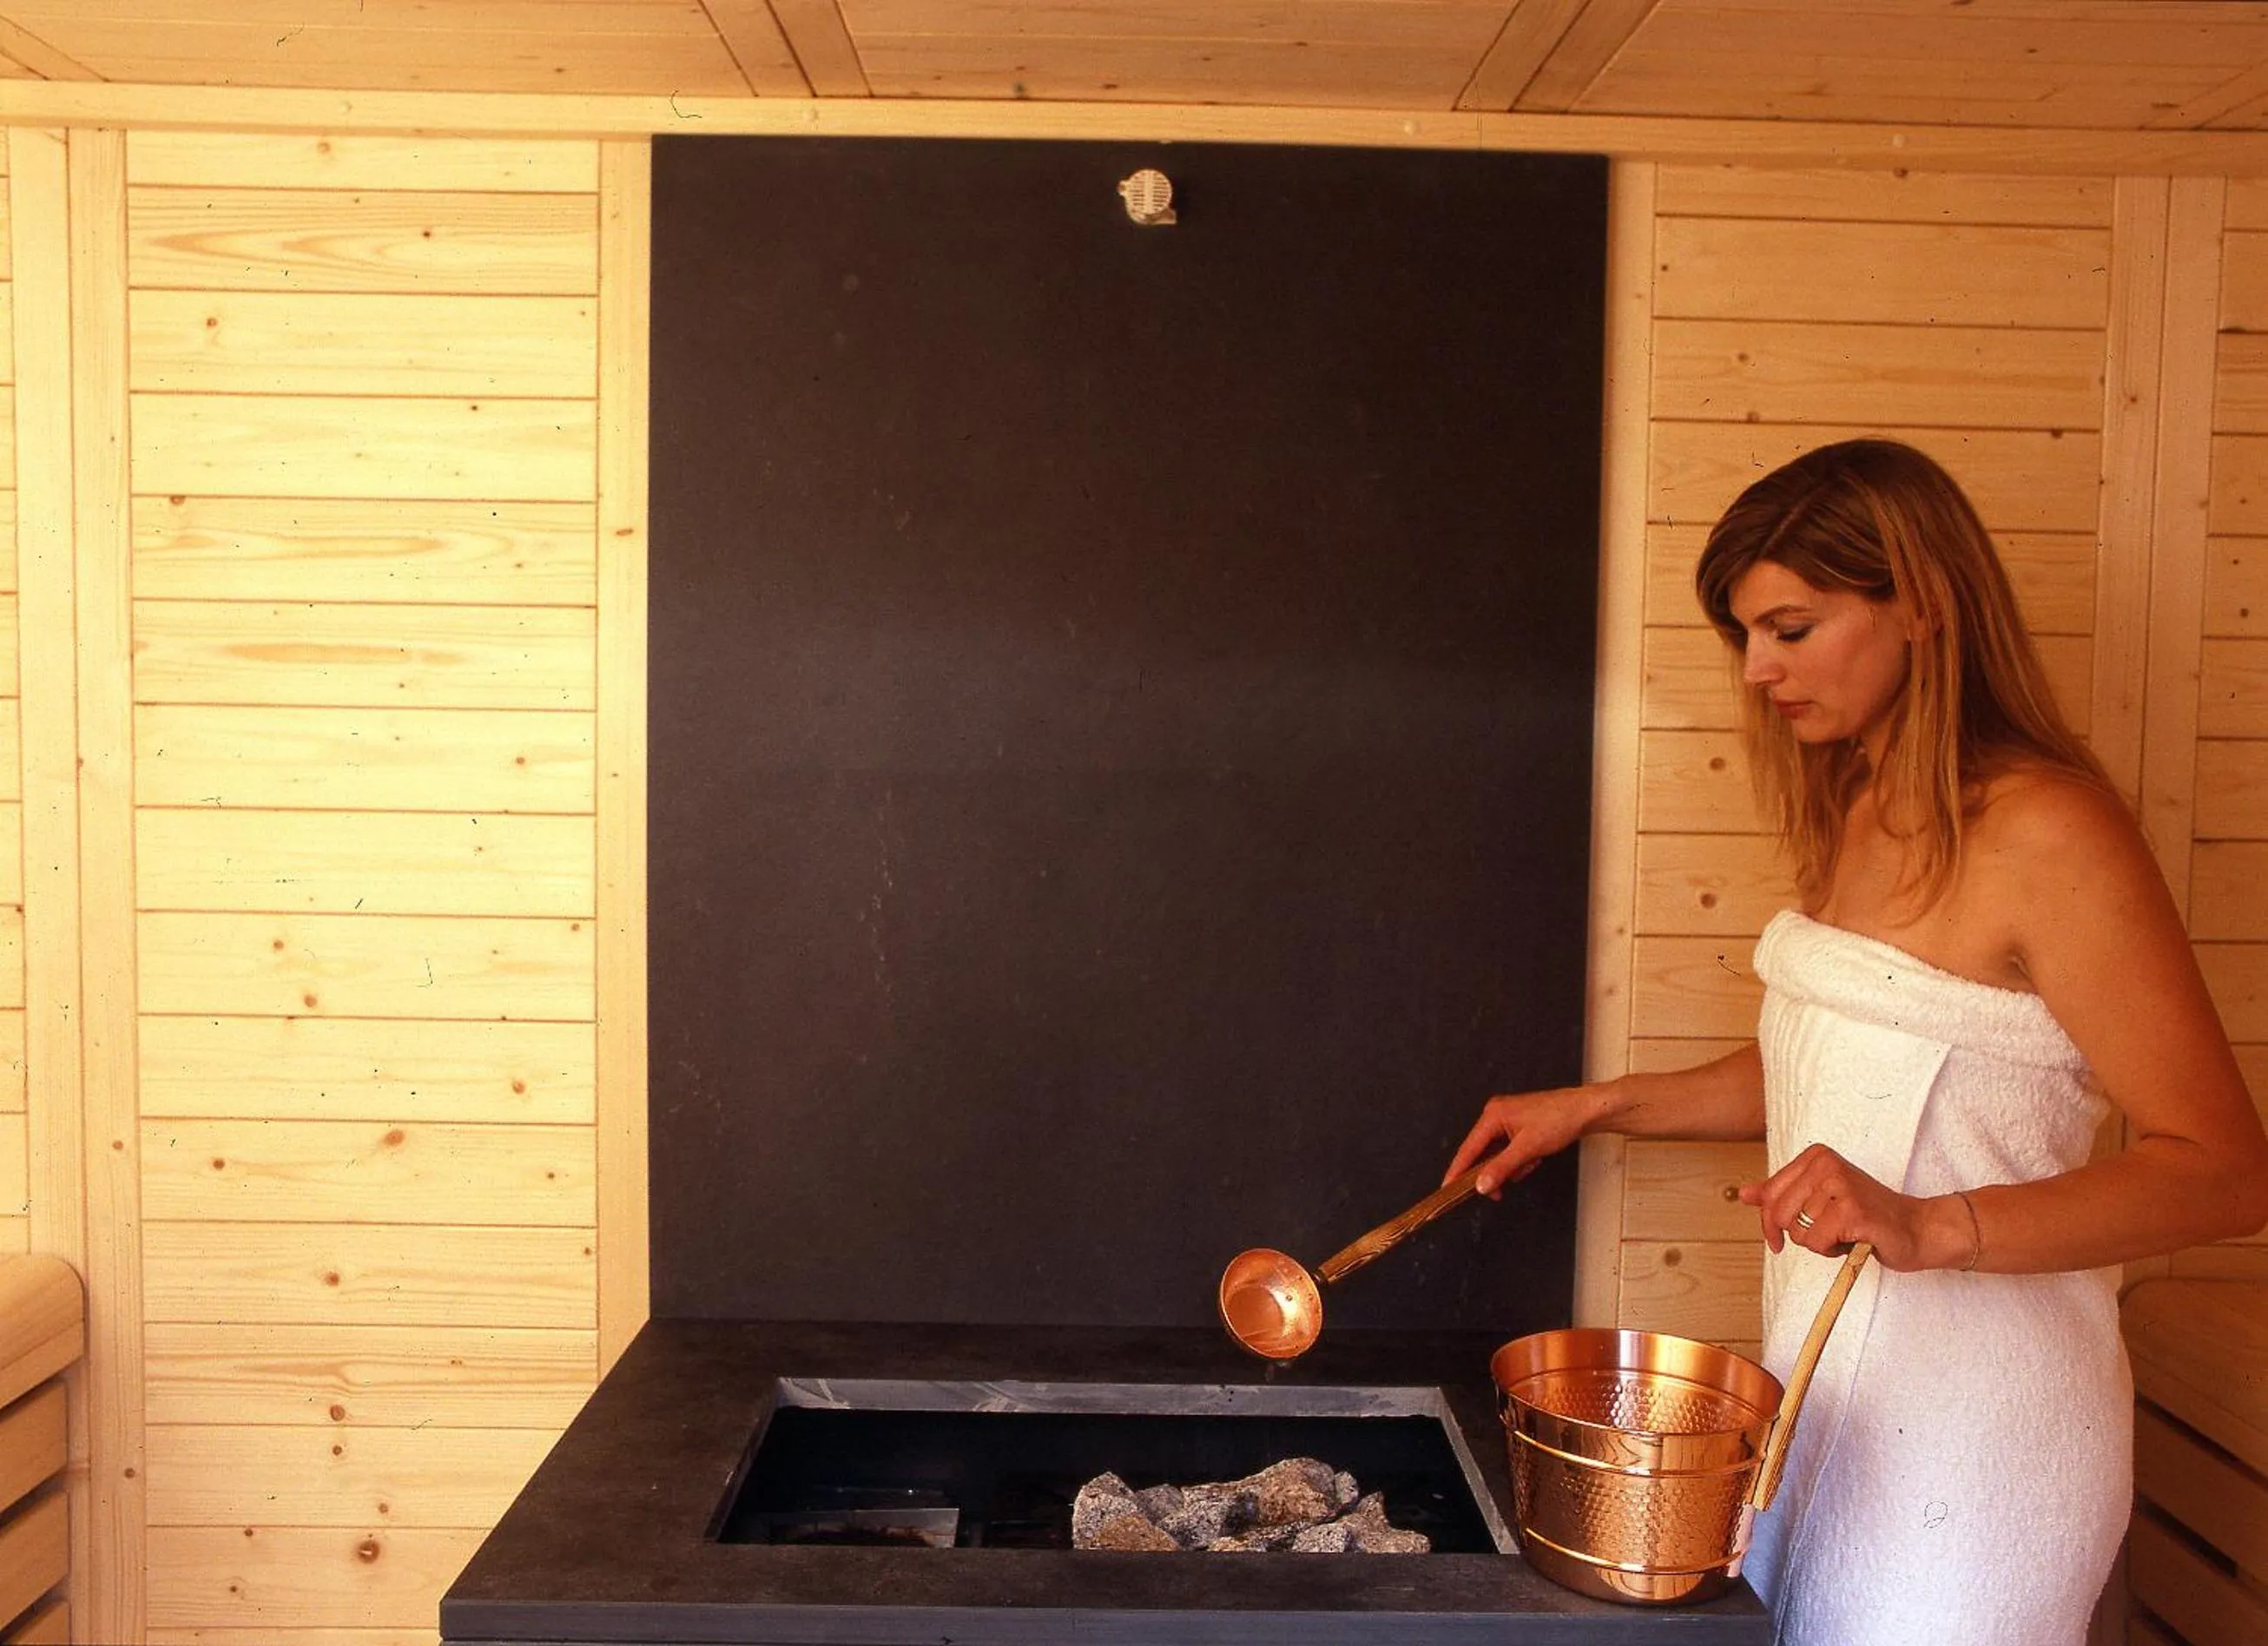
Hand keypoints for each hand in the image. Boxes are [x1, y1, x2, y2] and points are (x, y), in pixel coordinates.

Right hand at [1444, 1086, 1601, 1198]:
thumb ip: (1501, 1168)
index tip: (1445, 1189)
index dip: (1456, 1171)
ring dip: (1512, 1166)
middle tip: (1498, 1193)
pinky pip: (1510, 1149)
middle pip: (1482, 1153)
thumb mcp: (1527, 1150)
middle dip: (1495, 1172)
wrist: (1586, 1110)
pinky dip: (1520, 1159)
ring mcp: (1508, 1119)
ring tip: (1531, 1164)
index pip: (1467, 1149)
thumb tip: (1480, 1185)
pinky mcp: (1520, 1125)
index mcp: (1492, 1116)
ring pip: (1499, 1154)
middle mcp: (1495, 1115)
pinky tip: (1535, 1159)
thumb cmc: (1558, 1121)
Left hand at [1737, 1143, 1952, 1270]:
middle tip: (1829, 1233)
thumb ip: (1782, 1195)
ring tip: (1846, 1232)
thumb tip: (1743, 1194)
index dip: (1768, 1224)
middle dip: (1799, 1235)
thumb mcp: (1819, 1198)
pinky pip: (1818, 1242)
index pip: (1769, 1195)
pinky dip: (1833, 1251)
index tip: (1776, 1241)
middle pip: (1779, 1214)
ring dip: (1820, 1243)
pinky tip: (1854, 1239)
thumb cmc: (1867, 1214)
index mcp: (1815, 1156)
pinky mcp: (1852, 1210)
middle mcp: (1826, 1164)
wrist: (1916, 1228)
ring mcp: (1840, 1184)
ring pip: (1799, 1232)